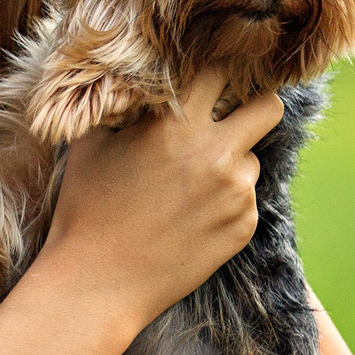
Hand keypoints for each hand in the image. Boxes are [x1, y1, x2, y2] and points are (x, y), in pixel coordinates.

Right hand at [38, 65, 281, 329]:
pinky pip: (247, 200)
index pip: (221, 71)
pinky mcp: (243, 228)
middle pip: (269, 107)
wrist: (98, 282)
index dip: (216, 72)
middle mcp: (217, 154)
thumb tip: (134, 78)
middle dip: (255, 105)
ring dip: (232, 162)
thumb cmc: (85, 208)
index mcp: (178, 124)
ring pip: (253, 159)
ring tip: (188, 186)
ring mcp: (236, 194)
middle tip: (232, 116)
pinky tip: (188, 217)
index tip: (209, 80)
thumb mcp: (91, 143)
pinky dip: (225, 202)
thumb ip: (122, 104)